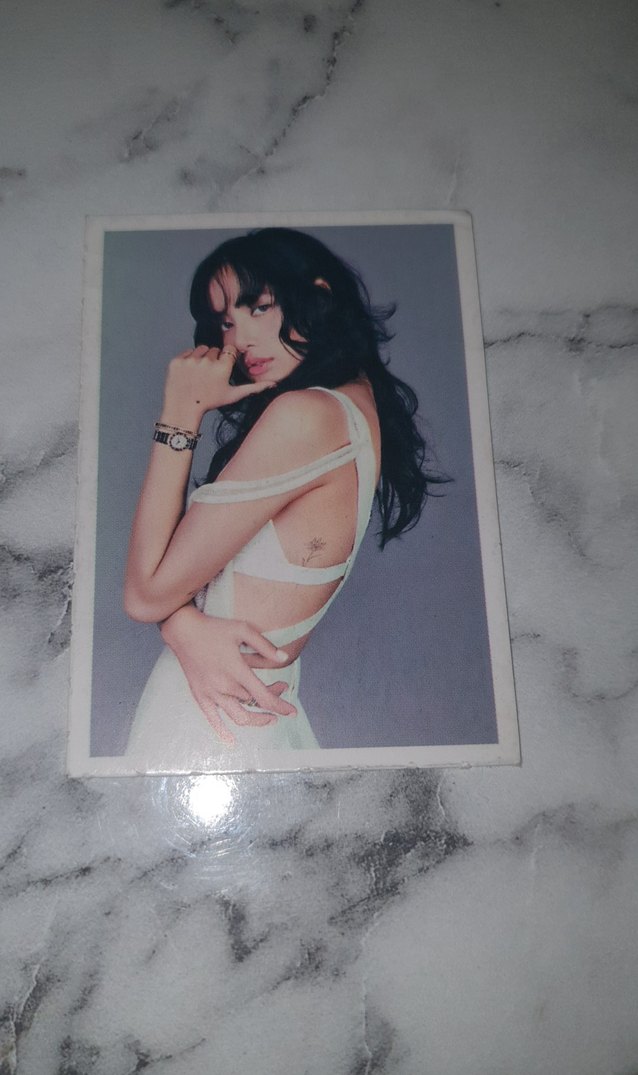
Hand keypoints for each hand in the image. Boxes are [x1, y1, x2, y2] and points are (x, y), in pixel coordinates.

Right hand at [160, 606, 295, 745]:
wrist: (183, 630)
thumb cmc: (215, 628)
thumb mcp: (243, 629)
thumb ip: (265, 645)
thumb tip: (285, 659)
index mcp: (237, 671)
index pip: (264, 697)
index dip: (281, 707)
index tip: (292, 712)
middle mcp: (224, 686)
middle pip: (254, 703)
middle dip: (271, 701)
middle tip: (280, 689)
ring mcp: (211, 693)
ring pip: (238, 716)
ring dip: (256, 721)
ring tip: (267, 718)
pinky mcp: (200, 696)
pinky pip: (212, 720)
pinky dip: (223, 732)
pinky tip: (232, 742)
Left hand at [162, 345, 273, 425]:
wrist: (183, 408)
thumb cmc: (210, 402)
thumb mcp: (233, 395)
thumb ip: (253, 387)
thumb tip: (273, 384)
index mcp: (223, 368)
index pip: (229, 350)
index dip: (226, 359)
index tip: (221, 370)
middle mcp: (207, 361)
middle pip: (215, 350)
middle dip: (213, 360)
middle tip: (209, 377)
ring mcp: (191, 361)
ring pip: (201, 349)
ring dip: (201, 359)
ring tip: (199, 375)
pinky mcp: (177, 361)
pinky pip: (187, 353)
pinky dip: (188, 361)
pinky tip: (189, 375)